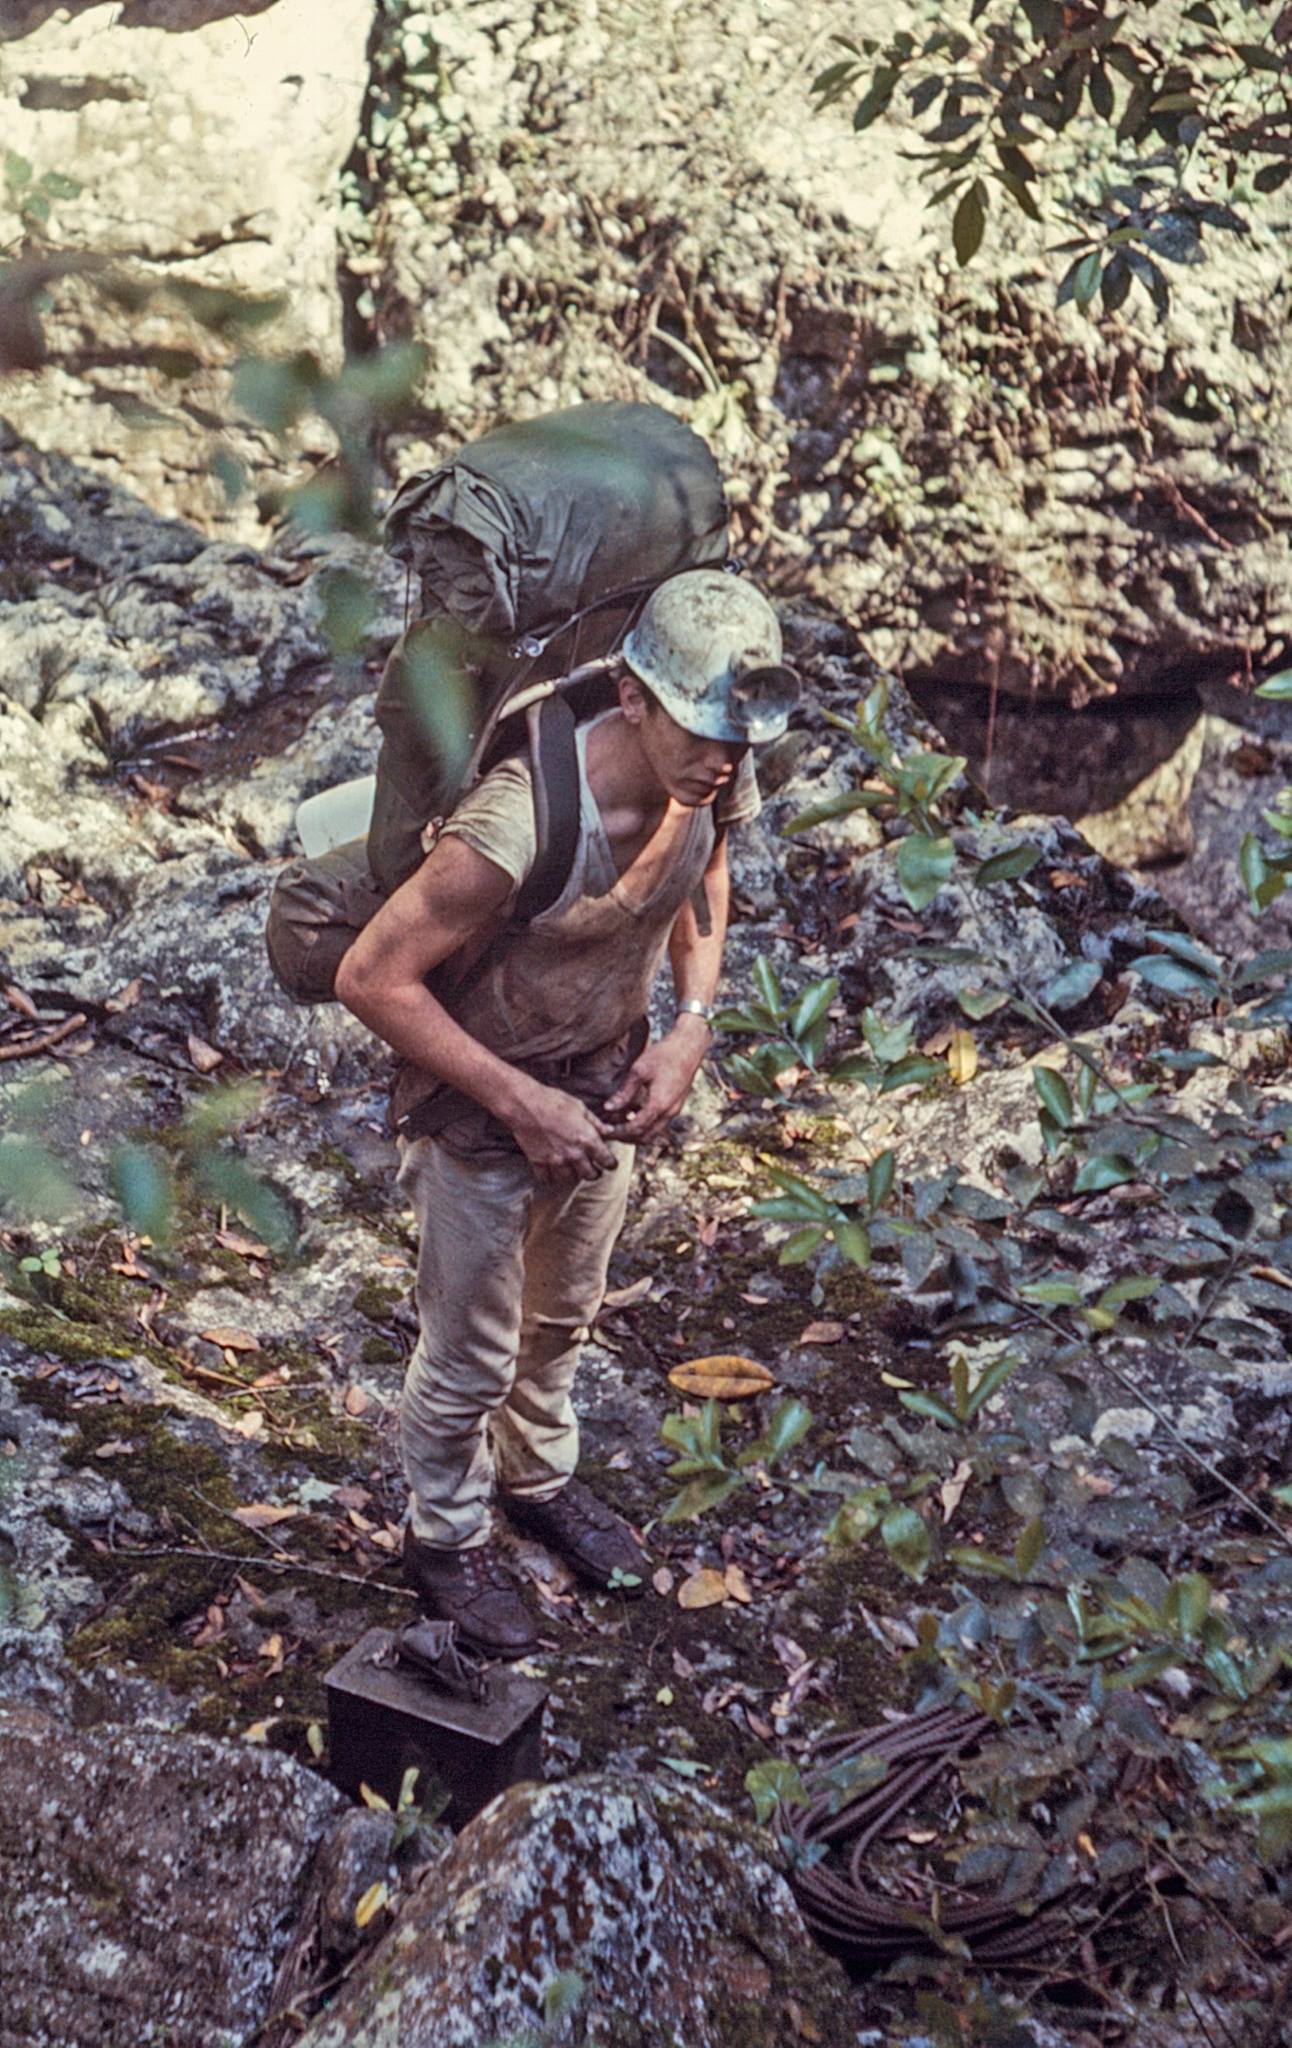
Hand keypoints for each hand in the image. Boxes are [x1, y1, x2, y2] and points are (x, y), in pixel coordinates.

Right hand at [508, 1081, 620, 1183]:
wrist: (523, 1103)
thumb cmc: (552, 1101)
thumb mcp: (579, 1107)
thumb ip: (595, 1123)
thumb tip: (609, 1131)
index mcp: (587, 1139)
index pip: (607, 1161)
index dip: (611, 1163)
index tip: (610, 1163)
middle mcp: (573, 1154)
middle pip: (590, 1175)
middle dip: (594, 1172)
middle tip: (592, 1168)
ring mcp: (555, 1160)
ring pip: (569, 1179)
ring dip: (573, 1175)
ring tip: (572, 1168)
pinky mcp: (538, 1162)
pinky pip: (547, 1179)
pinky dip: (550, 1176)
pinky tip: (552, 1169)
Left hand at [600, 1023, 707, 1143]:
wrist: (689, 1047)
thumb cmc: (664, 1055)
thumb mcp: (639, 1070)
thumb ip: (624, 1092)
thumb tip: (608, 1108)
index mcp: (659, 1105)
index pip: (635, 1128)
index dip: (618, 1132)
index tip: (604, 1130)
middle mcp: (669, 1112)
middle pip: (644, 1136)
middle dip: (625, 1137)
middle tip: (609, 1131)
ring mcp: (674, 1110)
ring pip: (653, 1132)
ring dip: (635, 1132)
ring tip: (617, 1124)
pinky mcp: (676, 1105)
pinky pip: (659, 1123)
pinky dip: (645, 1124)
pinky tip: (631, 1114)